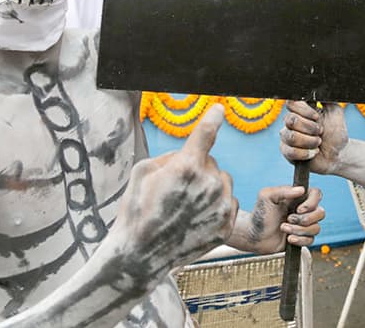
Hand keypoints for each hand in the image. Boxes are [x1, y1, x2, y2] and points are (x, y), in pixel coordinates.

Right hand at [111, 105, 237, 278]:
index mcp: (187, 166)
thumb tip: (189, 153)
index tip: (219, 109)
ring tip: (185, 206)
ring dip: (208, 187)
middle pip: (210, 162)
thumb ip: (171, 156)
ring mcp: (221, 206)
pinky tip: (195, 218)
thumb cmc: (136, 211)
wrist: (140, 256)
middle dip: (197, 168)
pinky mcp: (226, 224)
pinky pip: (228, 202)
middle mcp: (209, 183)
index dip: (213, 118)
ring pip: (222, 182)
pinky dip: (215, 205)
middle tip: (174, 190)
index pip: (206, 134)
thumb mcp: (142, 171)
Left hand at [229, 185, 325, 253]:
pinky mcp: (301, 238)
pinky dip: (300, 240)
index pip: (316, 194)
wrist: (253, 235)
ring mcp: (303, 225)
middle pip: (321, 213)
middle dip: (305, 219)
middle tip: (288, 219)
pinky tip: (288, 239)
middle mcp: (303, 211)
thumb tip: (302, 190)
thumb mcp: (266, 196)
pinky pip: (311, 240)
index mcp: (297, 198)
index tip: (299, 209)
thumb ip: (283, 190)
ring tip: (283, 228)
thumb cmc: (259, 213)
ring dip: (299, 230)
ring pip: (316, 228)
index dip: (312, 202)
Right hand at [279, 101, 346, 174]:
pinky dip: (306, 153)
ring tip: (318, 143)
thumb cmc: (335, 134)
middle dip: (310, 128)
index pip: (291, 103)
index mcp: (301, 110)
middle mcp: (291, 121)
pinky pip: (290, 152)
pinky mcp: (287, 152)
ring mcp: (287, 136)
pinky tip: (314, 152)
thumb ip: (327, 99)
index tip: (317, 117)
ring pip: (291, 137)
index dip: (304, 110)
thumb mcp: (335, 113)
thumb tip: (320, 88)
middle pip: (291, 120)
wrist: (337, 155)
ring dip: (309, 141)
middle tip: (320, 132)